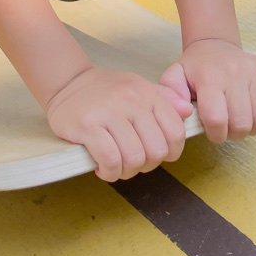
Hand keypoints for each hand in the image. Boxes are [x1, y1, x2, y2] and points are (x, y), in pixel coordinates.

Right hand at [45, 67, 193, 181]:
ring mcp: (108, 112)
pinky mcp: (87, 125)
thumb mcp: (138, 87)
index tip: (154, 155)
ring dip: (126, 172)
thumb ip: (165, 99)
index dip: (170, 153)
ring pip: (134, 158)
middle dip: (146, 165)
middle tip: (131, 162)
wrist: (67, 83)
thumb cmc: (105, 91)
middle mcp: (131, 100)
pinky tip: (102, 168)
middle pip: (156, 151)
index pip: (175, 132)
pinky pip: (110, 159)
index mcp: (147, 93)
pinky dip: (109, 172)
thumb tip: (188, 111)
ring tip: (116, 166)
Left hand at [159, 39, 255, 143]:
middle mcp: (235, 72)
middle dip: (233, 134)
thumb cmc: (196, 68)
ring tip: (240, 119)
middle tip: (226, 126)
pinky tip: (255, 110)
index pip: (217, 119)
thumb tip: (185, 111)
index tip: (212, 131)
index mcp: (210, 77)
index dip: (216, 134)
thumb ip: (170, 94)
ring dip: (252, 128)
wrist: (215, 45)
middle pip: (242, 124)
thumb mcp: (174, 77)